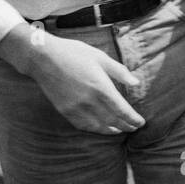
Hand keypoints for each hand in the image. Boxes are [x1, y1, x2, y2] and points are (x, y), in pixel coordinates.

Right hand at [26, 34, 144, 133]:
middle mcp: (89, 101)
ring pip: (98, 126)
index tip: (141, 122)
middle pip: (112, 120)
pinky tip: (100, 128)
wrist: (43, 57)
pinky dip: (94, 129)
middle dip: (126, 126)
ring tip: (120, 130)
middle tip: (134, 128)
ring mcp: (76, 108)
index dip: (133, 119)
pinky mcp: (64, 110)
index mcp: (101, 87)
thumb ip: (119, 72)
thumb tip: (136, 82)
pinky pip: (82, 125)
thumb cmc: (74, 53)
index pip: (122, 110)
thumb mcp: (101, 57)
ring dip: (111, 130)